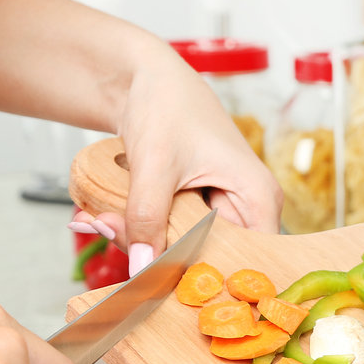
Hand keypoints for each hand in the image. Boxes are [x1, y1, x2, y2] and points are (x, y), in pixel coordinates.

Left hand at [0, 0, 280, 272]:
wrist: (140, 76)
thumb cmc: (166, 103)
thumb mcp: (156, 164)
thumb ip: (148, 217)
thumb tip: (143, 268)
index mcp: (258, 197)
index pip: (252, 258)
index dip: (217, 277)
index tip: (173, 286)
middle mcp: (245, 208)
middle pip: (212, 257)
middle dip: (163, 255)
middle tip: (118, 235)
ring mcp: (218, 209)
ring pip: (185, 249)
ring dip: (143, 241)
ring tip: (105, 219)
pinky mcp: (192, 208)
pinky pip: (169, 234)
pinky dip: (139, 229)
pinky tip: (108, 216)